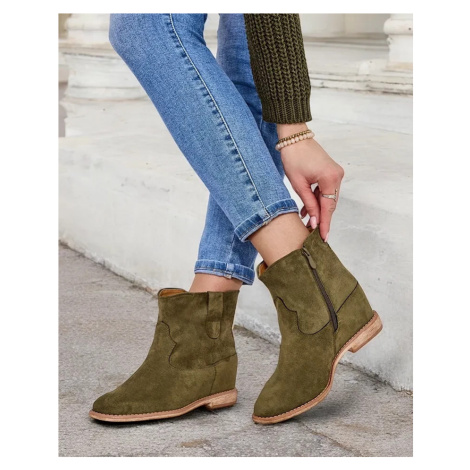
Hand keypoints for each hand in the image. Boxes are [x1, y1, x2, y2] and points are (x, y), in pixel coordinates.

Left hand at [277, 124, 343, 240]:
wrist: (294, 138)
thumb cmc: (294, 157)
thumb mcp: (299, 184)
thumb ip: (308, 204)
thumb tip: (314, 222)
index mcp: (330, 178)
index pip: (328, 207)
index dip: (325, 224)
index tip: (323, 237)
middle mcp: (337, 176)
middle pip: (330, 204)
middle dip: (321, 218)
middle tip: (313, 233)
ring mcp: (336, 173)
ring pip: (328, 198)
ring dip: (318, 209)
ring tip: (307, 222)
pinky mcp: (331, 172)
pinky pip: (325, 191)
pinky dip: (317, 200)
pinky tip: (307, 209)